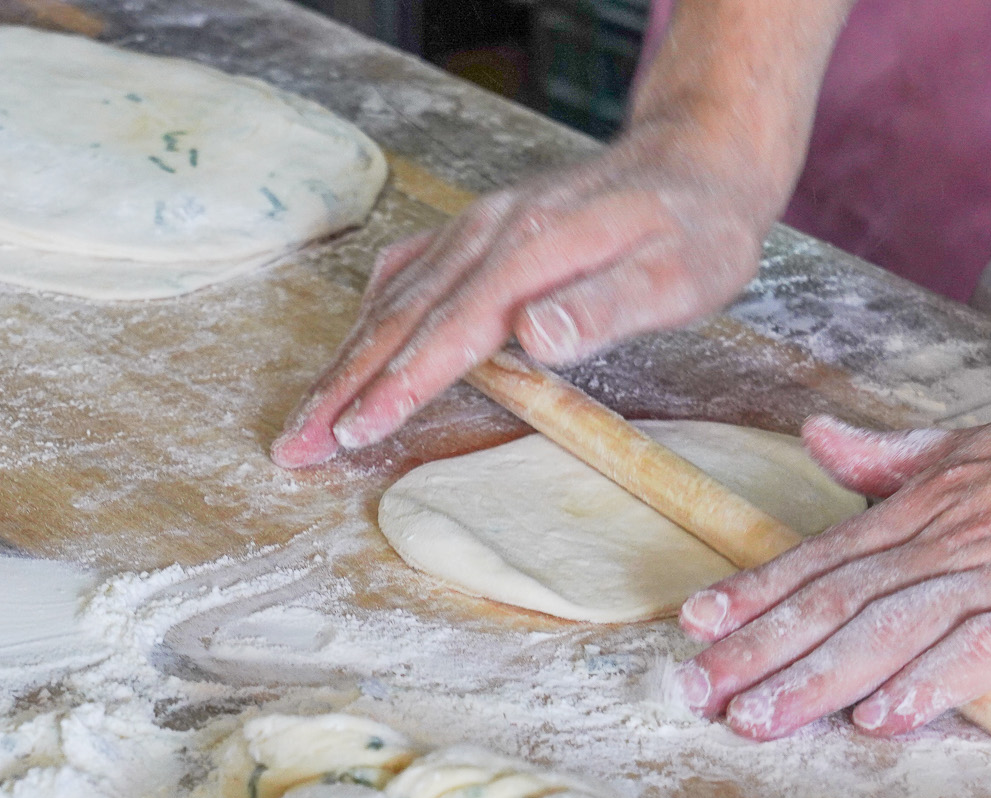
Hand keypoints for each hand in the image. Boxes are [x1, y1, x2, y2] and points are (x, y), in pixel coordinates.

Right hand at [270, 123, 785, 467]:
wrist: (697, 158)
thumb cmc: (697, 227)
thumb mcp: (681, 274)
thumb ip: (608, 307)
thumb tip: (537, 338)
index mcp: (533, 250)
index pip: (450, 332)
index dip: (398, 387)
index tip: (353, 433)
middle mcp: (490, 234)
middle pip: (398, 321)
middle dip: (339, 388)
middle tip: (292, 446)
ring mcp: (477, 229)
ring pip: (392, 303)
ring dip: (342, 364)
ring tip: (304, 421)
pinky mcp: (478, 232)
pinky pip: (406, 275)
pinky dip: (370, 320)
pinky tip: (354, 349)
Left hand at [671, 399, 990, 738]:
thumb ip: (900, 461)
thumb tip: (819, 443)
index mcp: (938, 505)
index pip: (828, 554)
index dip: (757, 591)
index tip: (692, 625)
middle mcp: (960, 536)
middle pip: (840, 597)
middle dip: (760, 648)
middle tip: (693, 695)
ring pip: (893, 626)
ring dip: (818, 676)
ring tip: (757, 720)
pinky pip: (984, 650)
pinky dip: (928, 684)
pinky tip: (880, 719)